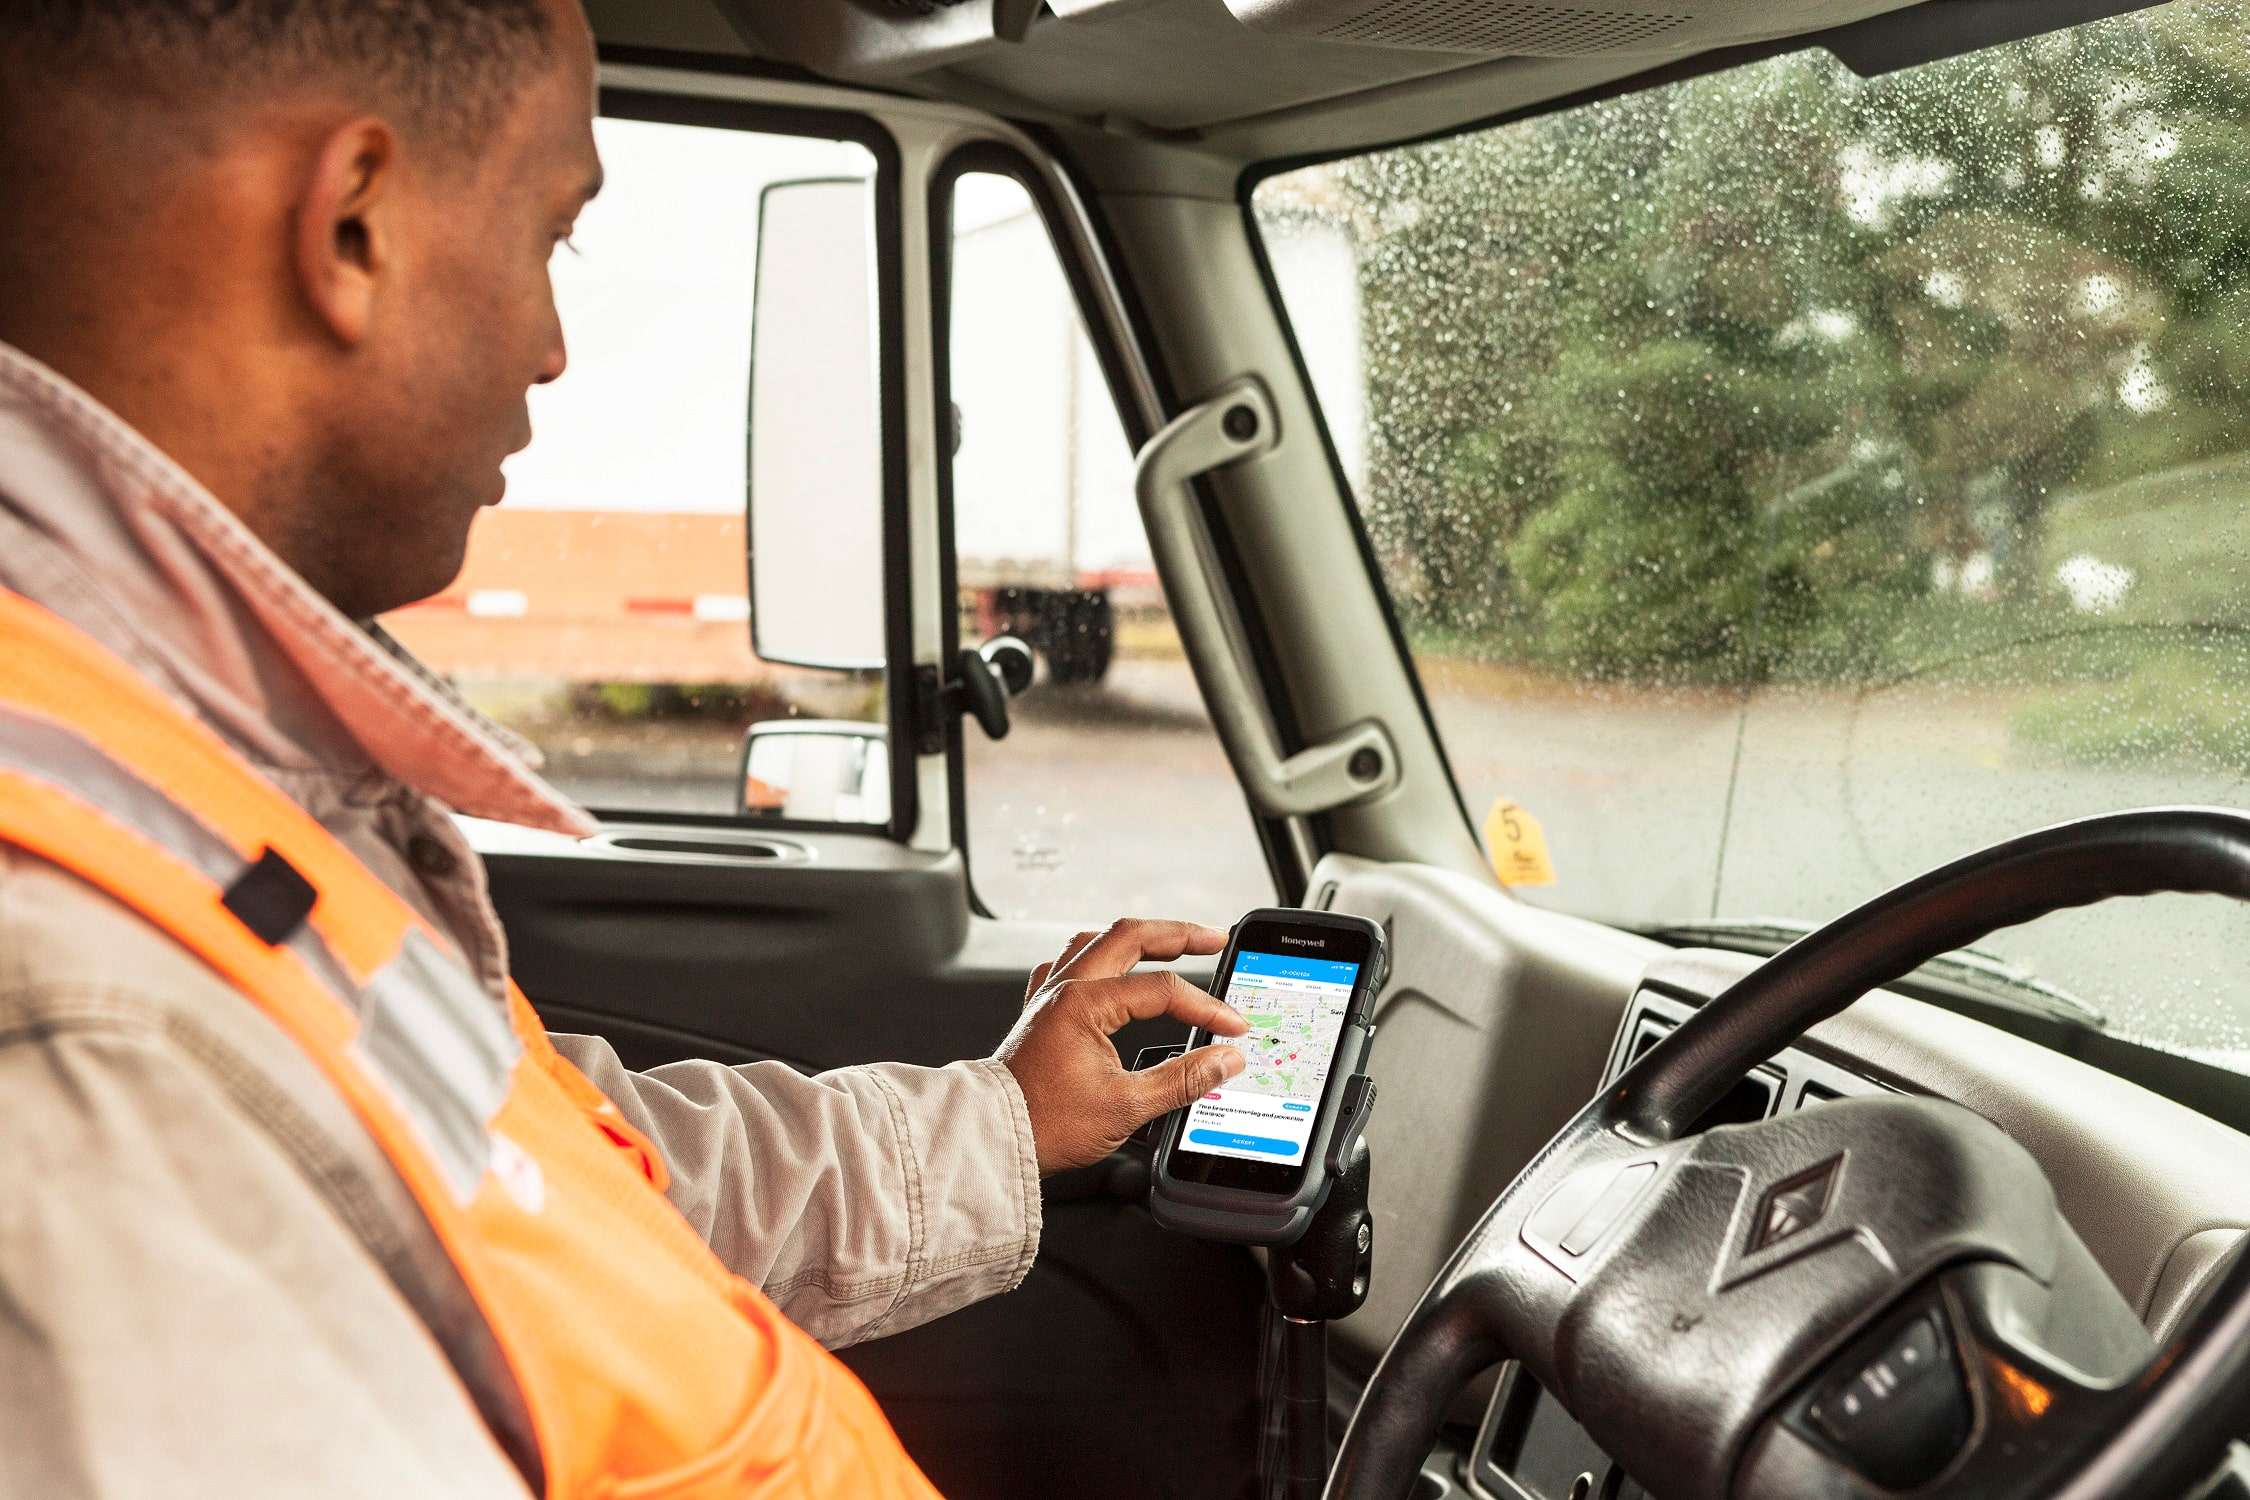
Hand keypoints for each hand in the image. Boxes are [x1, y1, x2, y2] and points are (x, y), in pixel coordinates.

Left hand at [995, 918, 1248, 1175]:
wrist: (994, 1141)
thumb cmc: (1046, 1126)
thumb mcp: (1126, 1106)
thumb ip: (1184, 1079)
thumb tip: (1226, 1061)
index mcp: (1083, 1003)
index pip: (1162, 990)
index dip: (1206, 1007)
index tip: (1232, 1028)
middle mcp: (1063, 989)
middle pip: (1129, 936)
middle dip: (1178, 934)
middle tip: (1213, 939)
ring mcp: (1048, 998)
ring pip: (1097, 942)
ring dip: (1138, 938)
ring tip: (1169, 942)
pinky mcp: (1040, 1014)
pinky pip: (1069, 966)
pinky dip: (1098, 959)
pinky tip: (1109, 968)